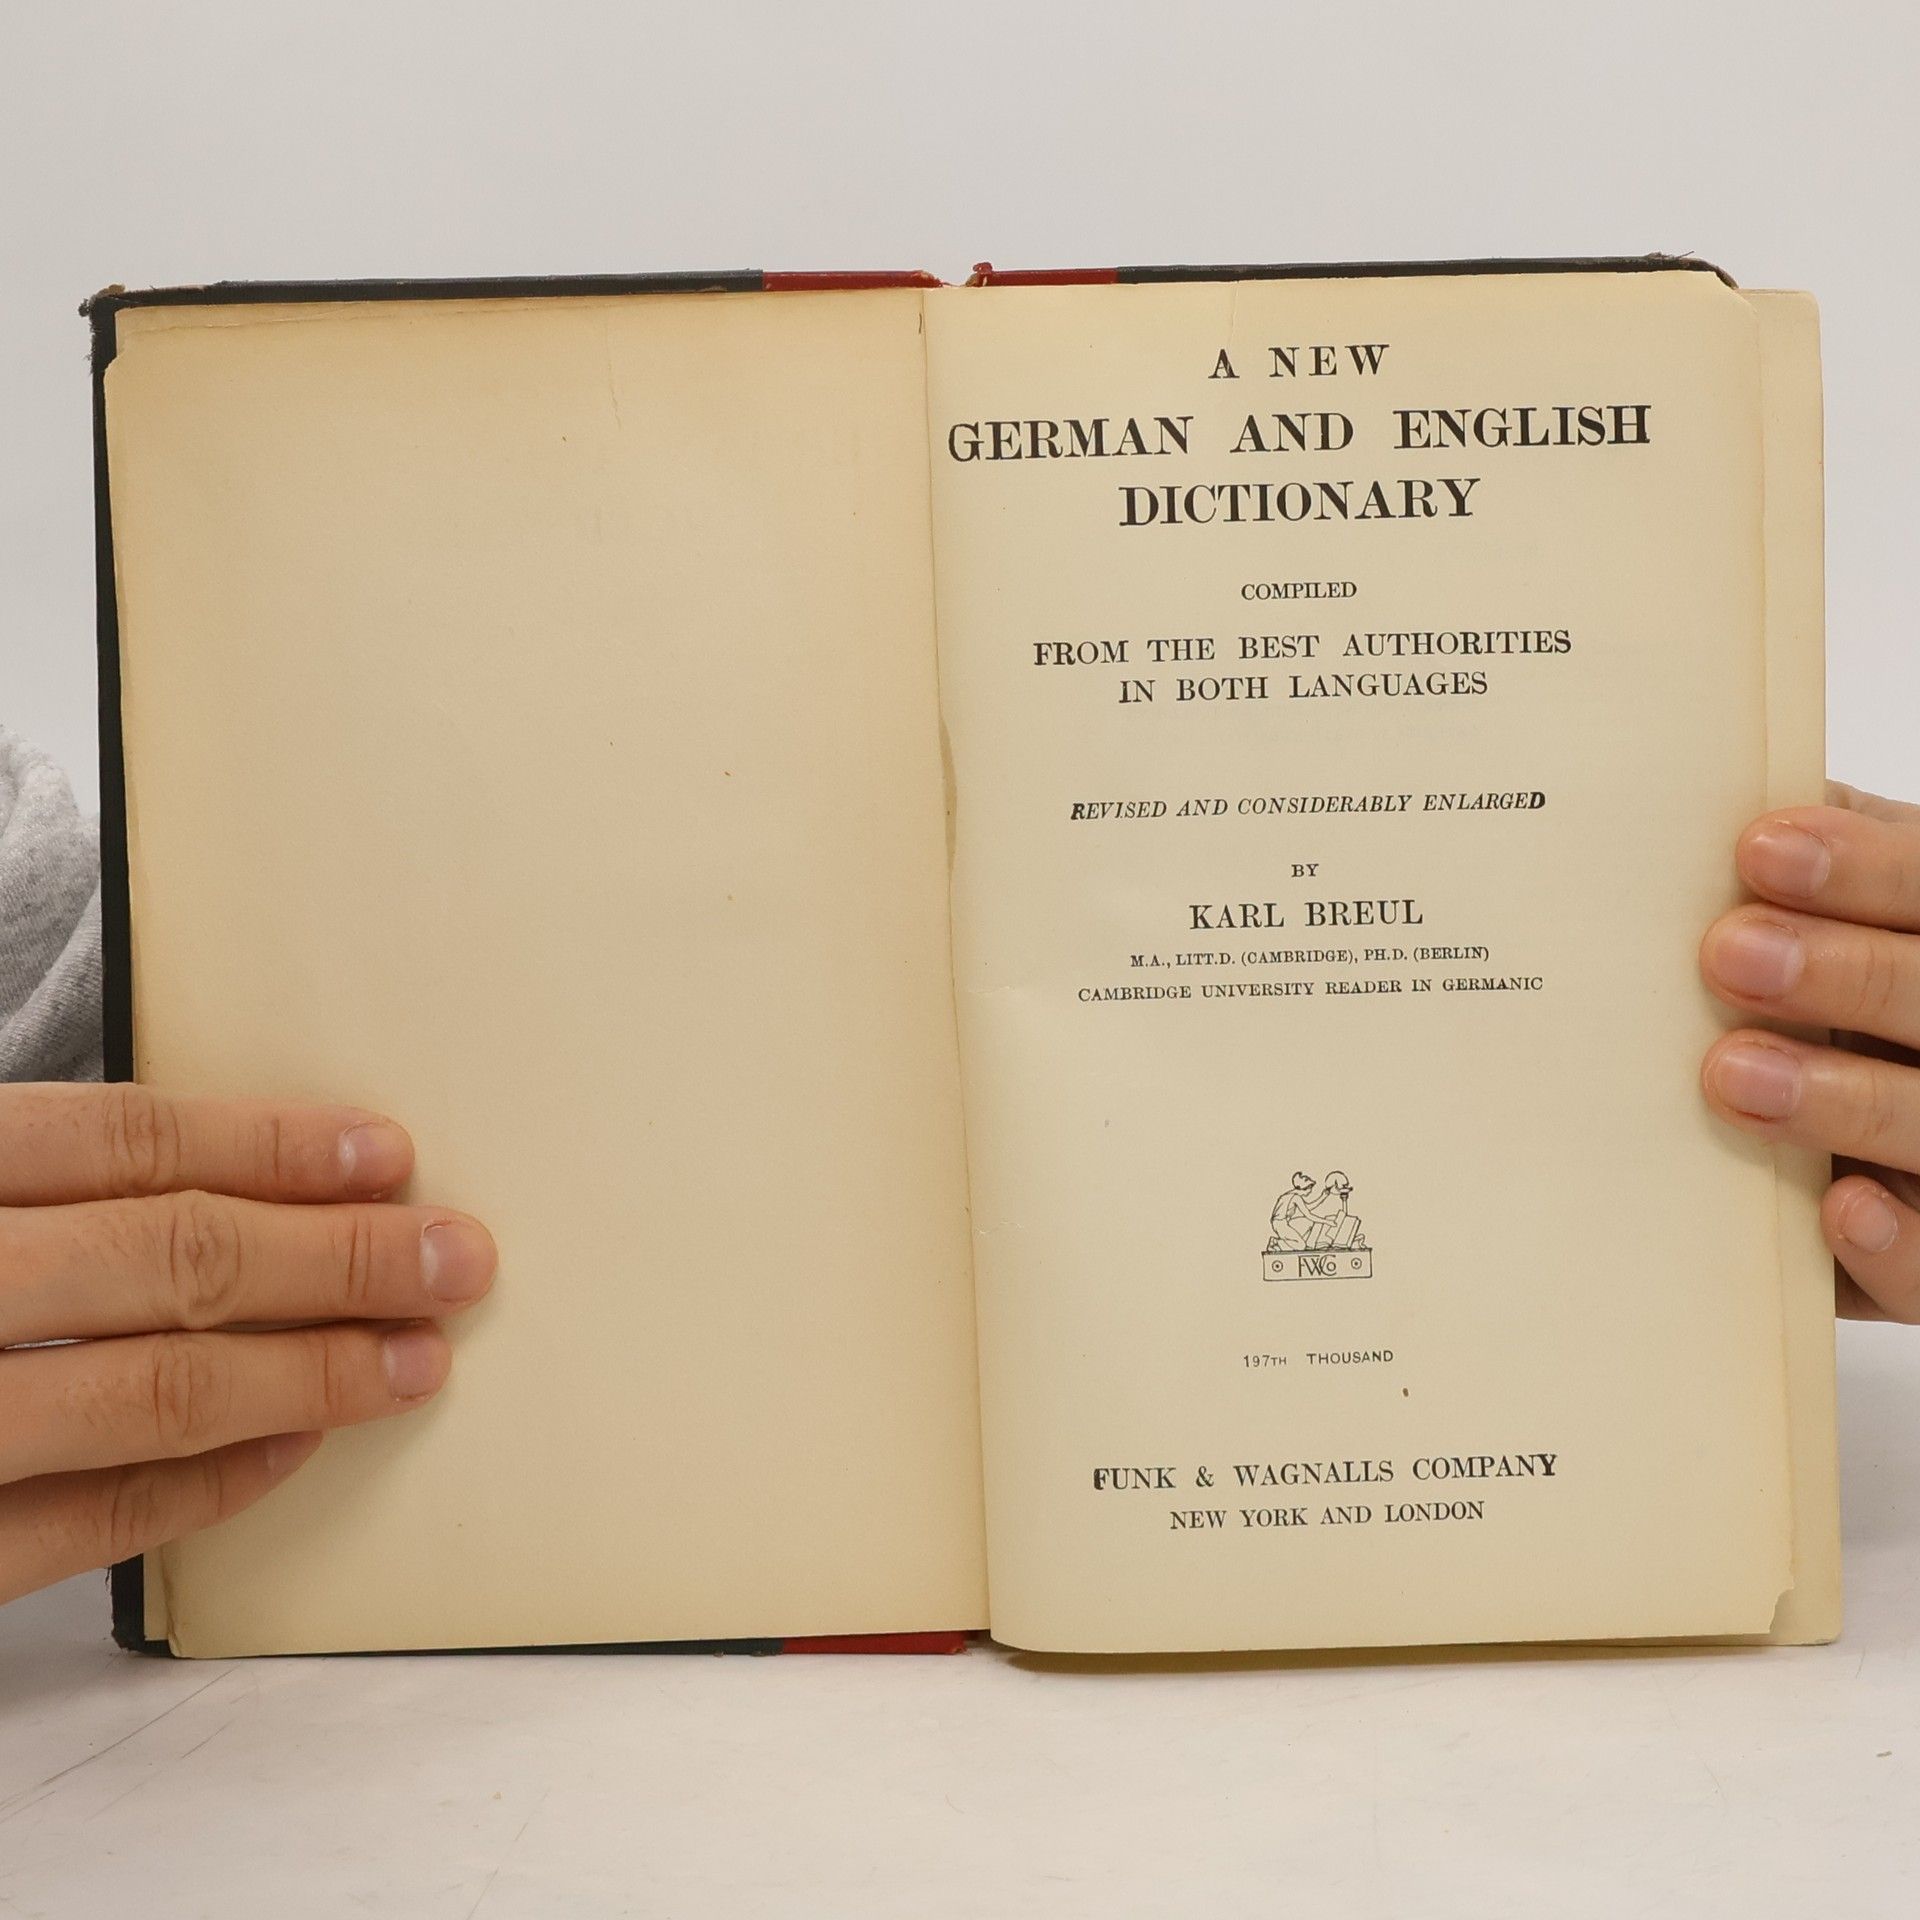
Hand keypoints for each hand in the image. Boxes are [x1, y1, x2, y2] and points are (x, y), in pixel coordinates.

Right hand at [0, 1085, 493, 1604]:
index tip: (387, 1156)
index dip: (270, 1145)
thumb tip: (255, 1193)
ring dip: (309, 1373)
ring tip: (416, 1362)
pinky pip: (95, 1519)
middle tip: (453, 1261)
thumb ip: (58, 1199)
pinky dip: (210, 1482)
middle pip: (171, 1257)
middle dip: (338, 1259)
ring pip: (157, 1389)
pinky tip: (300, 1445)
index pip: (123, 1142)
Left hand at [1701, 785, 1919, 1319]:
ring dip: (1847, 1101)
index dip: (1869, 869)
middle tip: (1727, 954)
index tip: (1759, 849)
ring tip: (1731, 1074)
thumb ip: (1843, 875)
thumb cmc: (1882, 1012)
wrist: (1912, 1159)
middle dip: (1845, 976)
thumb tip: (1745, 803)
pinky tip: (1839, 1209)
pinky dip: (1899, 1245)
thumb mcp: (1881, 925)